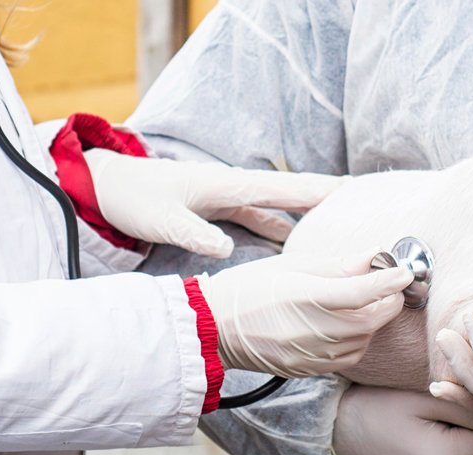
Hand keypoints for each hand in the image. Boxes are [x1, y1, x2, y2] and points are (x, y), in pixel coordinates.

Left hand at [85, 149, 344, 256]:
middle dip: (328, 204)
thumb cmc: (134, 198)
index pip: (286, 189)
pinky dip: (284, 232)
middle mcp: (237, 188)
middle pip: (293, 197)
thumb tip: (228, 250)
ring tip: (341, 236)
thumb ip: (195, 234)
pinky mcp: (222, 211)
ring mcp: (231, 199)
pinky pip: (263, 221)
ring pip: (281, 211)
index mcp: (230, 185)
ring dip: (309, 222)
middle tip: (365, 214)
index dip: (322, 192)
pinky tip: (297, 248)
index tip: (357, 195)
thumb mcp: (163, 220)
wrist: (107, 187)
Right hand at [196, 251, 412, 376]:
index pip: (364, 291)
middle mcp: (315, 330)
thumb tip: (375, 256)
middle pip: (373, 319)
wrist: (215, 329)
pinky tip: (347, 325)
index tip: (405, 272)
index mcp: (307, 297)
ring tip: (363, 302)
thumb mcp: (293, 266)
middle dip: (388, 301)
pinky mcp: (312, 370)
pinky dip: (359, 339)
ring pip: (366, 339)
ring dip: (374, 320)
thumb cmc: (251, 288)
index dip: (390, 281)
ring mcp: (314, 355)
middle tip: (388, 285)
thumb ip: (339, 265)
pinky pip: (351, 356)